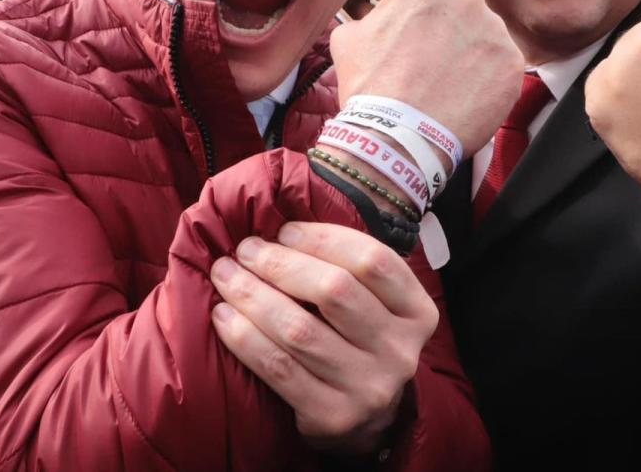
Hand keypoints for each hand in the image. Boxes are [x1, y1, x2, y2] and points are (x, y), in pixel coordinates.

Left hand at [211, 222, 437, 453]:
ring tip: (226, 275)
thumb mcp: (374, 303)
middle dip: (280, 264)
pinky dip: (244, 337)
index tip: (283, 231)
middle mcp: (401, 350)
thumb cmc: (358, 340)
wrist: (366, 420)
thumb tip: (284, 221)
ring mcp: (370, 387)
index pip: (372, 260)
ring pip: (300, 330)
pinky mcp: (333, 416)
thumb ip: (349, 266)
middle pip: (335, 291)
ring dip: (252, 296)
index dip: (322, 239)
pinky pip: (278, 368)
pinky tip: (223, 316)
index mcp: (417, 312)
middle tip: (246, 250)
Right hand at [331, 0, 522, 156]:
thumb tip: (375, 18)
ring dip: (471, 57)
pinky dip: (488, 83)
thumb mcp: (348, 38)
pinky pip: (501, 68)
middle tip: (431, 68)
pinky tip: (466, 100)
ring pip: (484, 39)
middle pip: (459, 12)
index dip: (415, 23)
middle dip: (448, 34)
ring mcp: (494, 29)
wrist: (399, 136)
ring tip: (449, 87)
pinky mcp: (513, 62)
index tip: (409, 46)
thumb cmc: (369, 86)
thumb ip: (370, 17)